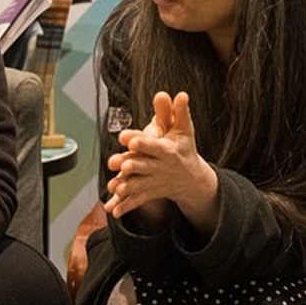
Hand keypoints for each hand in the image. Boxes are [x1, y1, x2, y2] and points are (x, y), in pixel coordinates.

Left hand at [104, 91, 219, 233]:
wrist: (191, 178)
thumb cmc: (184, 148)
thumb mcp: (184, 129)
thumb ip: (177, 112)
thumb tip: (179, 94)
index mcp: (167, 150)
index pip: (155, 146)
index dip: (143, 142)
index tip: (131, 140)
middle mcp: (160, 167)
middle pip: (144, 166)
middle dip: (132, 165)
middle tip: (120, 163)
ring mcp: (154, 181)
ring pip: (138, 185)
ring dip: (126, 187)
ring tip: (114, 187)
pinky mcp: (149, 192)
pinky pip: (136, 201)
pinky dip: (126, 206)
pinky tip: (114, 210)